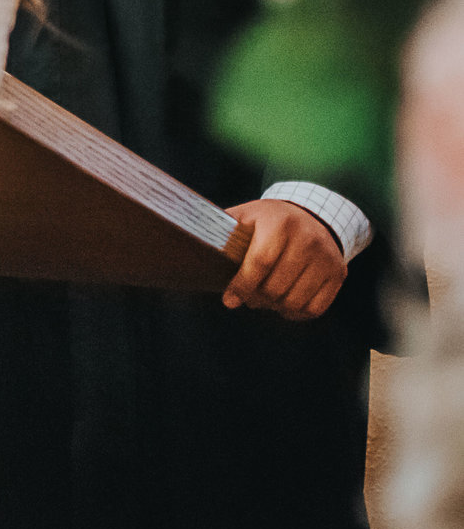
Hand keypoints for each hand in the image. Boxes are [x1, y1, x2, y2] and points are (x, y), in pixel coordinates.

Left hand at [223, 199, 346, 319]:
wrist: (313, 215)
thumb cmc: (268, 220)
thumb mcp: (246, 216)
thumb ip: (223, 231)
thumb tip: (190, 245)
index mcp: (279, 222)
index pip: (260, 262)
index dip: (242, 285)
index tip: (229, 301)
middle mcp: (308, 239)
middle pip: (276, 286)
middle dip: (256, 298)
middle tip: (247, 298)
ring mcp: (327, 258)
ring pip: (295, 301)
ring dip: (274, 307)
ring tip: (263, 300)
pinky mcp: (338, 274)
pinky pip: (315, 308)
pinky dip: (295, 313)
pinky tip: (283, 306)